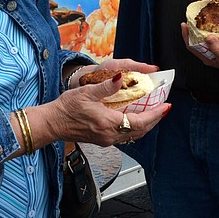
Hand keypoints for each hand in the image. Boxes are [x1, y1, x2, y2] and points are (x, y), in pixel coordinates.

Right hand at [37, 68, 168, 147]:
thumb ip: (106, 87)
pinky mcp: (103, 140)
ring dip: (146, 124)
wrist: (52, 124)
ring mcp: (106, 139)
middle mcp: (109, 135)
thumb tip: (120, 78)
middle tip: (164, 107)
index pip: (140, 122)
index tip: (166, 106)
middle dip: (155, 119)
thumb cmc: (66, 108)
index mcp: (107, 123)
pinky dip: (135, 126)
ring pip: (134, 134)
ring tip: (154, 112)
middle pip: (141, 130)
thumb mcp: (86, 92)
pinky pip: (125, 135)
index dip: (155, 114)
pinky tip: (136, 118)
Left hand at [180, 22, 218, 69]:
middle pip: (195, 40)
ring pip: (203, 38)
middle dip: (192, 30)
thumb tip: (208, 38)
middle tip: (192, 20)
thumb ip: (216, 49)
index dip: (186, 35)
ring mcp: (213, 49)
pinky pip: (212, 37)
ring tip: (201, 20)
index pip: (191, 45)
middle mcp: (207, 53)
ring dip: (201, 30)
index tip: (184, 25)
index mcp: (205, 56)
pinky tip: (213, 26)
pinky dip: (211, 30)